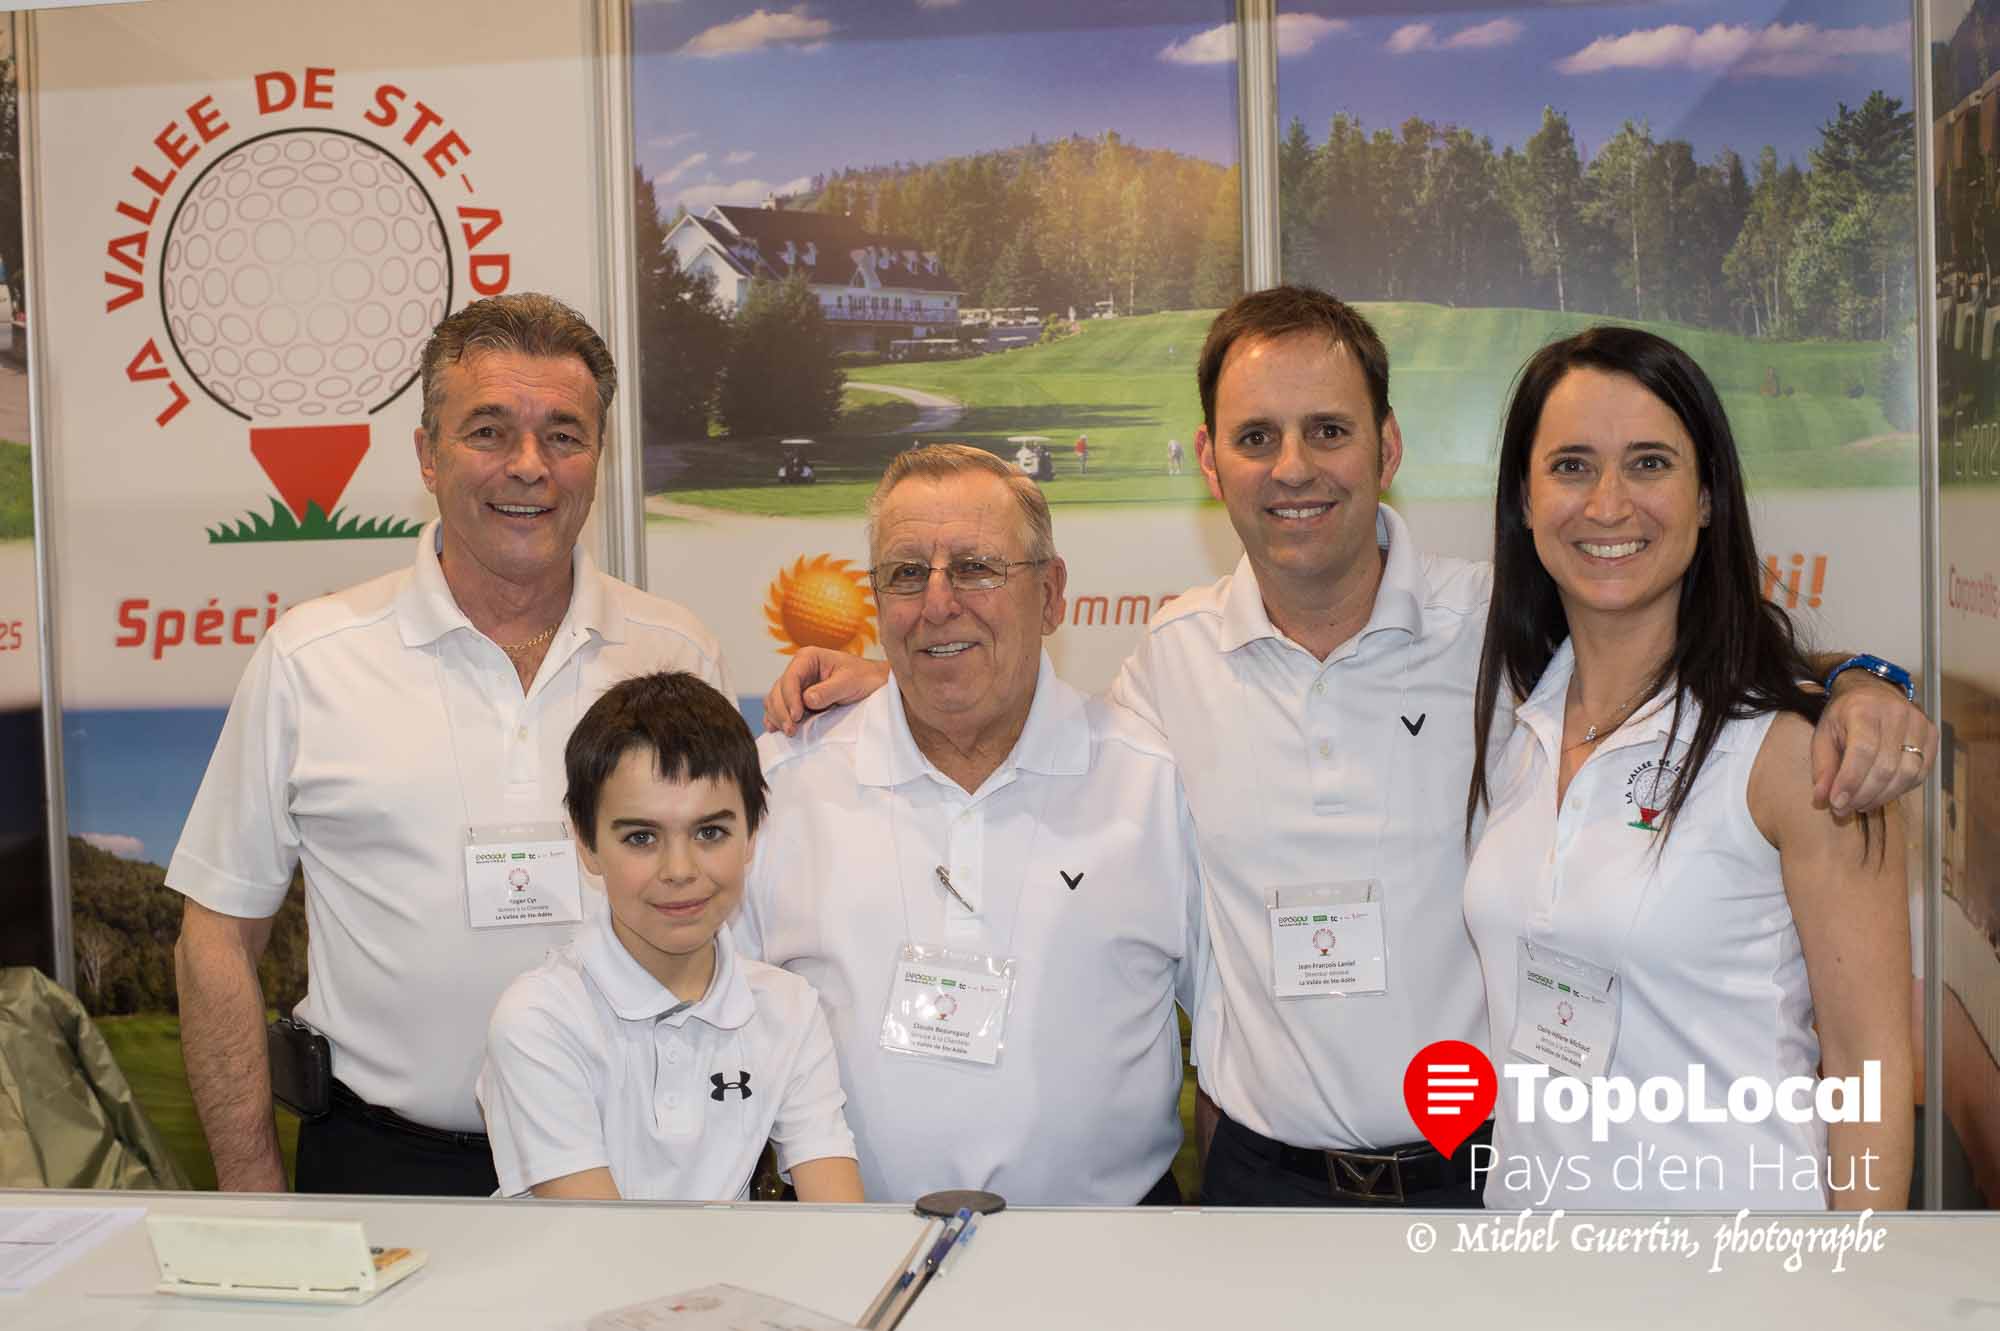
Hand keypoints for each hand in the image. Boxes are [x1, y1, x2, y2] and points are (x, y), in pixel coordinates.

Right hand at [762, 648, 889, 734]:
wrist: (873, 684)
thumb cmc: (864, 677)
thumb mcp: (849, 683)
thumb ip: (828, 691)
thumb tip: (806, 700)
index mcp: (808, 658)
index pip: (791, 677)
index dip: (790, 698)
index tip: (797, 716)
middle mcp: (799, 670)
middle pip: (779, 690)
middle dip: (782, 711)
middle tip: (791, 730)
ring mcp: (797, 685)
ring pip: (776, 700)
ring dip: (778, 716)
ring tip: (789, 732)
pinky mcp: (798, 699)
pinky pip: (780, 708)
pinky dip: (776, 718)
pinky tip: (776, 729)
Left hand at [1811, 677, 1936, 815]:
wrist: (1872, 690)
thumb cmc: (1845, 715)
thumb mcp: (1824, 734)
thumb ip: (1823, 766)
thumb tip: (1822, 798)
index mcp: (1864, 710)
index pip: (1862, 751)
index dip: (1851, 782)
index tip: (1837, 803)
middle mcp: (1896, 714)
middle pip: (1886, 766)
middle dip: (1864, 794)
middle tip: (1846, 809)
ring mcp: (1918, 723)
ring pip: (1908, 772)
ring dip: (1884, 796)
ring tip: (1862, 804)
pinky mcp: (1932, 734)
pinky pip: (1922, 771)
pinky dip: (1901, 789)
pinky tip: (1882, 793)